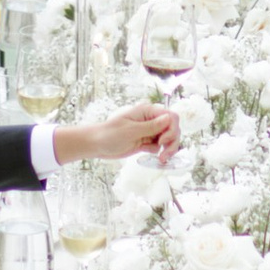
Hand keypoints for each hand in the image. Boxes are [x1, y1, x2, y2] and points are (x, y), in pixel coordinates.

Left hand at [58, 102, 179, 163]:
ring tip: (161, 158)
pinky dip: (159, 151)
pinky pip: (160, 146)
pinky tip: (149, 154)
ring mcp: (149, 131)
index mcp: (147, 111)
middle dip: (172, 142)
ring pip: (168, 138)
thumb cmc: (110, 134)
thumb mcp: (131, 131)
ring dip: (168, 149)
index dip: (172, 129)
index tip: (163, 141)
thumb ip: (151, 126)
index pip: (170, 116)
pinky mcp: (146, 141)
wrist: (97, 144)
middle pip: (172, 128)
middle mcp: (151, 119)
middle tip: (164, 155)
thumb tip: (169, 118)